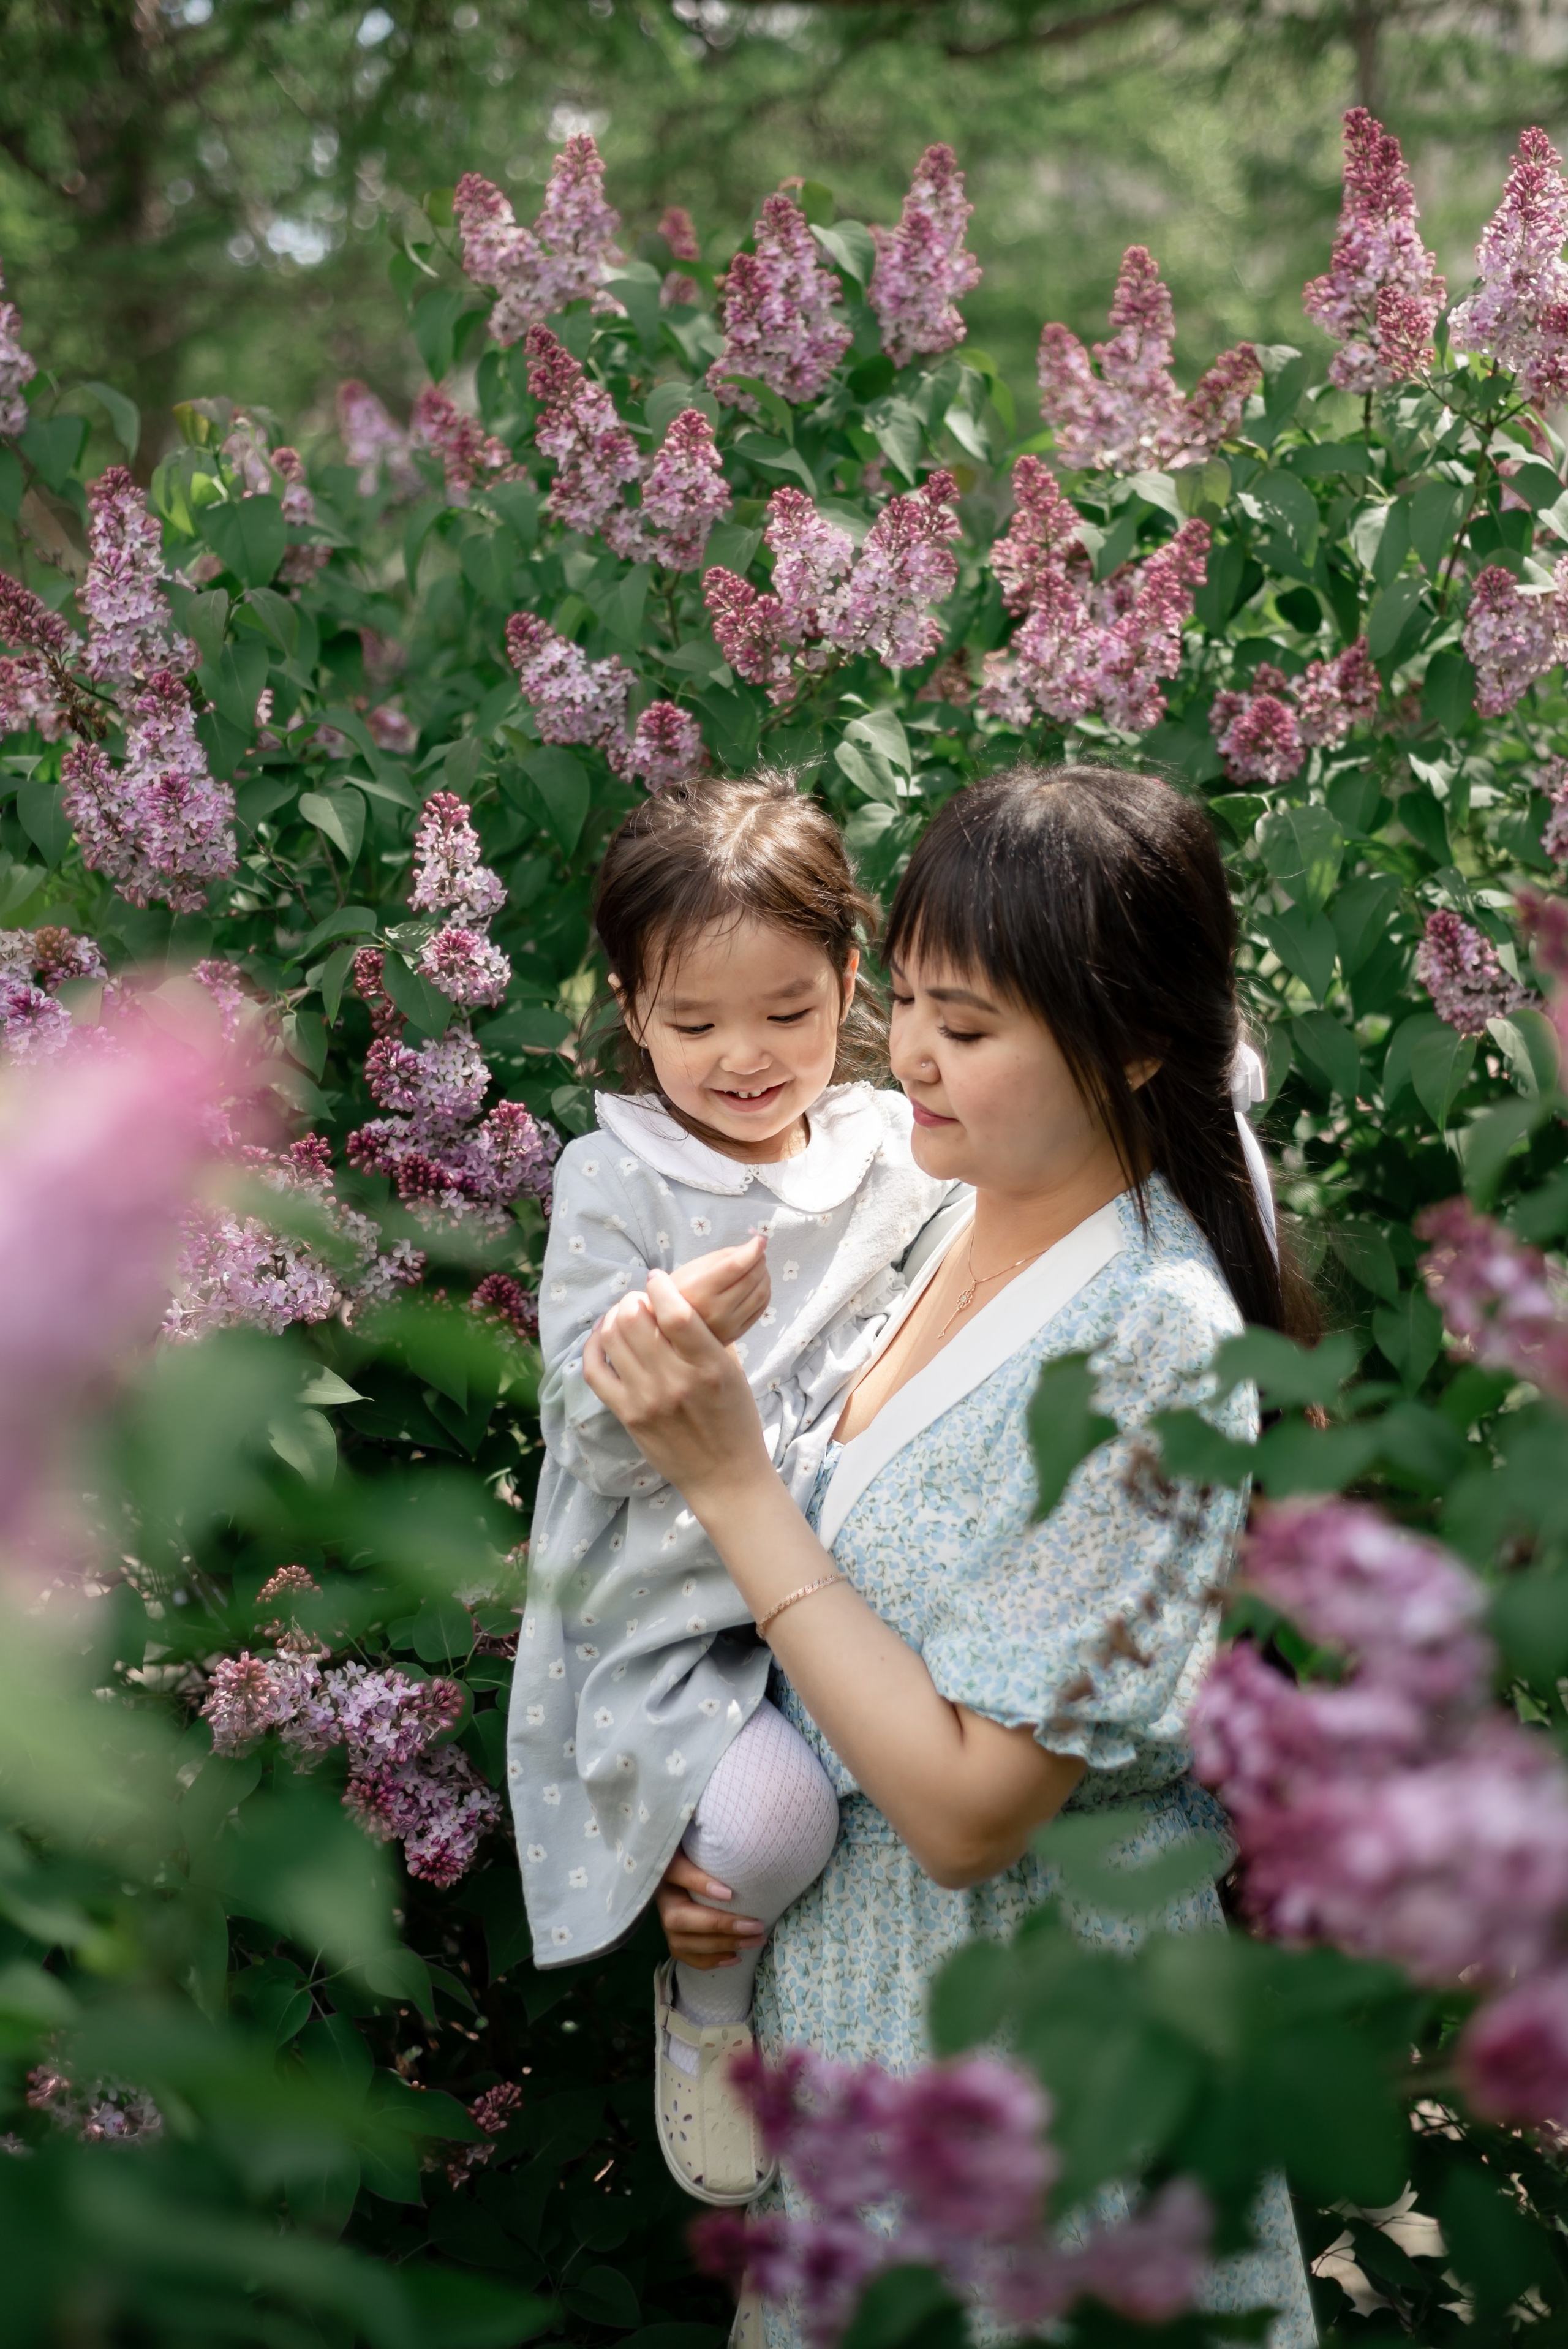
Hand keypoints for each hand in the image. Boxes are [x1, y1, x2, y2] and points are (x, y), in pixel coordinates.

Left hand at [584, 1268, 773, 1505]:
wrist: (724, 1475)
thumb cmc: (735, 1420)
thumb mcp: (733, 1371)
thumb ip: (708, 1335)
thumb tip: (679, 1298)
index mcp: (710, 1366)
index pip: (676, 1312)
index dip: (661, 1286)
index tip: (658, 1279)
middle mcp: (676, 1381)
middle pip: (635, 1319)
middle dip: (633, 1300)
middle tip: (640, 1301)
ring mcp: (647, 1400)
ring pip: (612, 1338)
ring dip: (614, 1318)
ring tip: (623, 1317)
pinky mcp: (628, 1416)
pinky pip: (595, 1371)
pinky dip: (594, 1347)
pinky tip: (603, 1339)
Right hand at [655, 1849, 765, 1969]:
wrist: (697, 1872)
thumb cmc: (706, 1856)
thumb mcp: (705, 1845)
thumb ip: (715, 1847)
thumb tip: (737, 1845)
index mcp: (666, 1866)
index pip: (676, 1871)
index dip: (699, 1884)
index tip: (729, 1894)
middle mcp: (661, 1896)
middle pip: (679, 1918)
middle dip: (719, 1925)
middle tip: (755, 1925)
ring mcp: (663, 1922)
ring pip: (683, 1942)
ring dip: (722, 1945)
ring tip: (754, 1940)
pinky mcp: (673, 1940)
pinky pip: (686, 1957)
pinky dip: (711, 1960)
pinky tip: (735, 1957)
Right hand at [668, 1233, 769, 1345]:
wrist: (669, 1329)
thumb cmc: (679, 1291)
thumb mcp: (693, 1268)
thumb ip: (723, 1257)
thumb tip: (752, 1247)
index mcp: (699, 1289)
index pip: (735, 1267)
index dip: (753, 1250)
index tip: (760, 1239)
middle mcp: (715, 1310)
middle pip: (751, 1279)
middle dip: (759, 1260)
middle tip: (758, 1251)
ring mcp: (728, 1325)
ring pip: (760, 1294)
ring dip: (764, 1275)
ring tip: (758, 1266)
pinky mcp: (736, 1333)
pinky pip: (760, 1309)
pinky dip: (764, 1292)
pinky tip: (758, 1283)